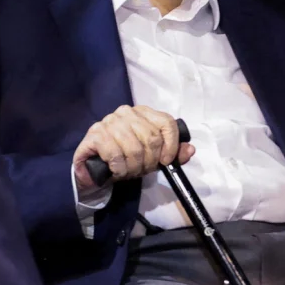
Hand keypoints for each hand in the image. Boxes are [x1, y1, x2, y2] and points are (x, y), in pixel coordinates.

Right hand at [72, 105, 194, 192]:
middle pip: (152, 138)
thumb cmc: (126, 160)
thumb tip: (190, 149)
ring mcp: (109, 121)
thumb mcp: (153, 158)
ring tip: (128, 172)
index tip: (166, 161)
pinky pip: (116, 155)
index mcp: (144, 113)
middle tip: (142, 170)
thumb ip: (173, 154)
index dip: (171, 144)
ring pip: (134, 149)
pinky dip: (119, 169)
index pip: (167, 122)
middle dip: (150, 162)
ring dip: (133, 168)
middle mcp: (127, 112)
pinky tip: (116, 171)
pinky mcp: (95, 133)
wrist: (95, 169)